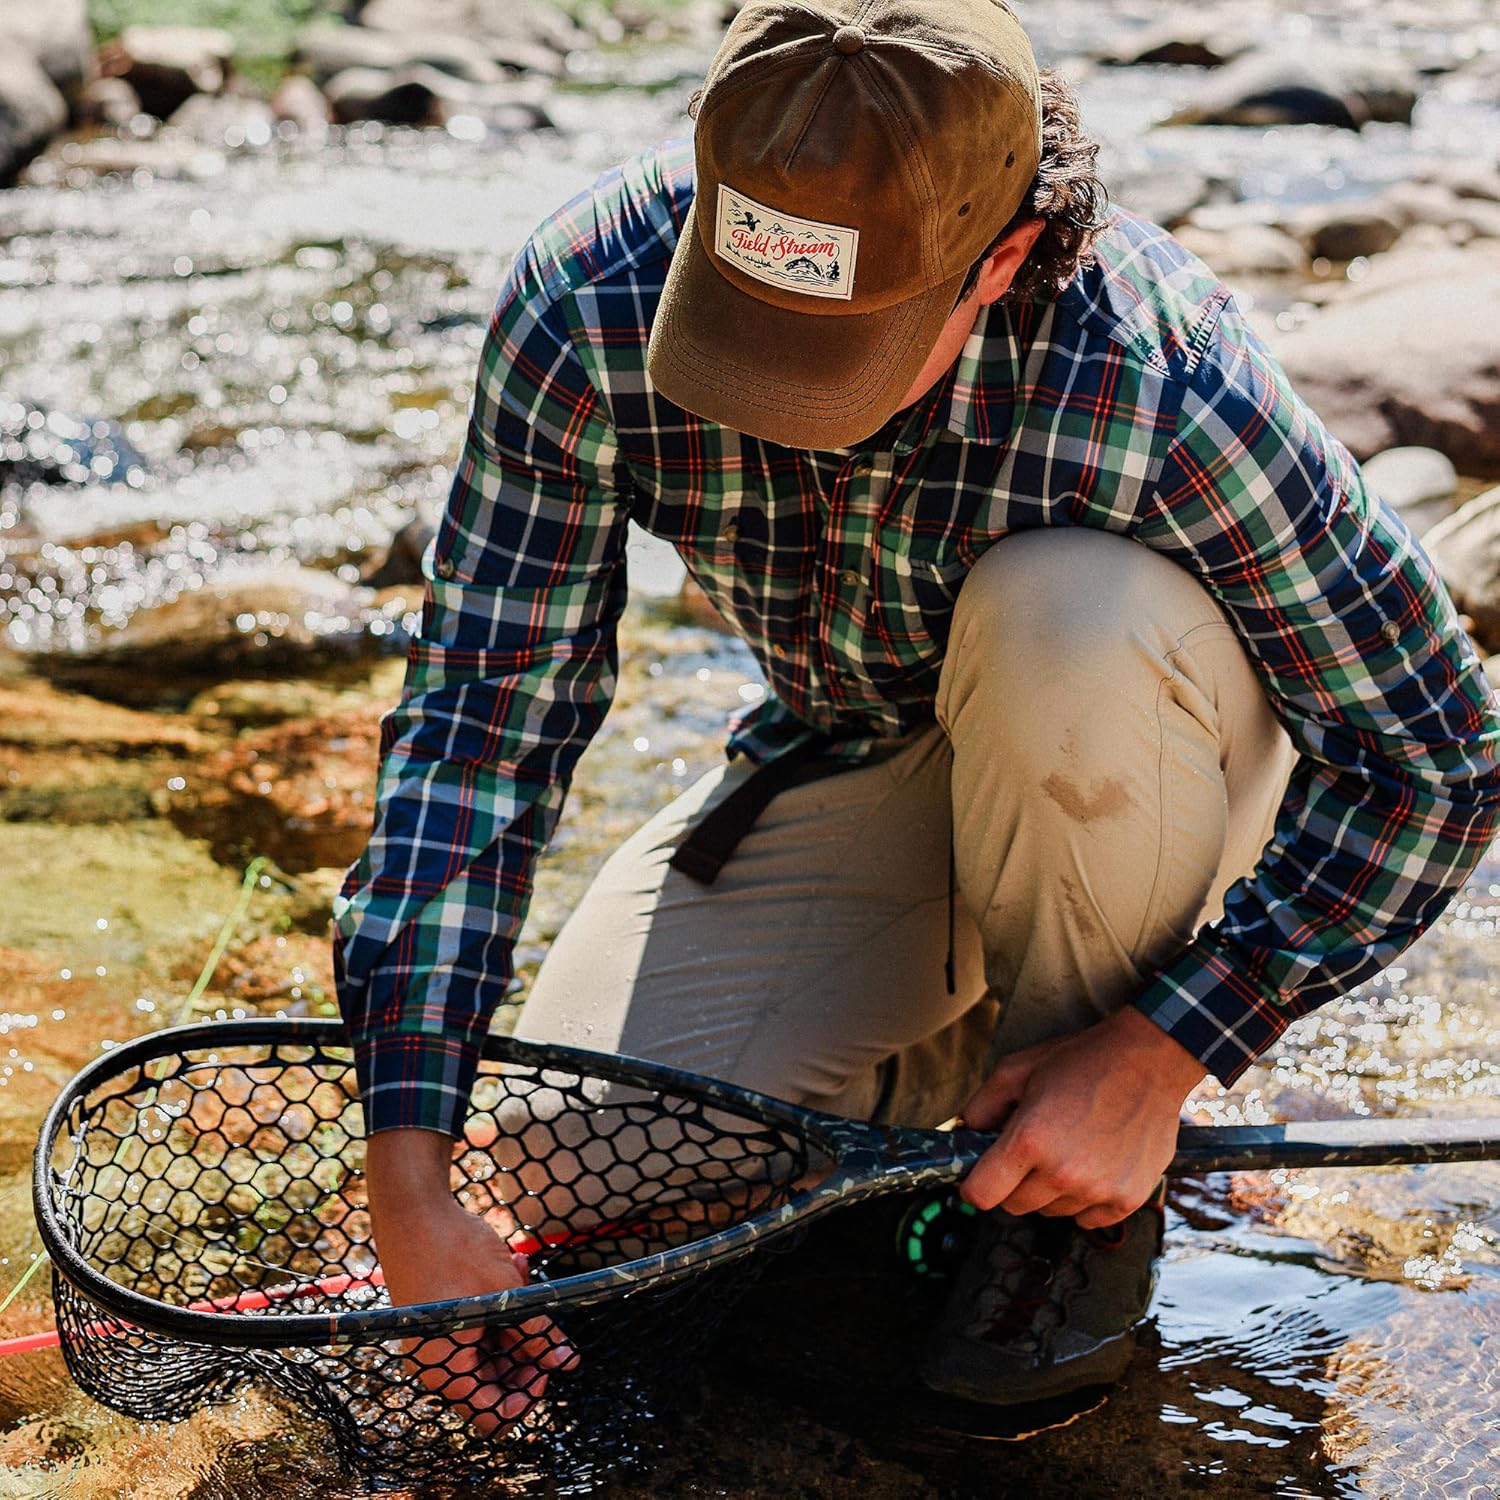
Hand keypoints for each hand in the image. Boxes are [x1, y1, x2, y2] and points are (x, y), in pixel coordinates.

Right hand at [367, 1130, 576, 1434]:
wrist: (413, 1209)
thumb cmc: (453, 1251)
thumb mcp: (506, 1295)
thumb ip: (538, 1334)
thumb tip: (567, 1363)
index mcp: (444, 1370)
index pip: (494, 1415)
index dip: (527, 1394)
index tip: (549, 1363)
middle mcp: (437, 1363)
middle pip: (495, 1383)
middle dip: (527, 1350)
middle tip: (549, 1323)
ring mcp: (439, 1340)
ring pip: (493, 1348)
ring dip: (519, 1319)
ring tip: (526, 1274)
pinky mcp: (443, 1318)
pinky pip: (481, 1326)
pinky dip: (502, 1305)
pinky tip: (513, 1266)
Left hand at [959, 1007, 1205, 1228]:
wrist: (1148, 1061)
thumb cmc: (1082, 1062)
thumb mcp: (1017, 1069)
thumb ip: (981, 1106)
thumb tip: (966, 1134)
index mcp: (1030, 1140)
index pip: (981, 1195)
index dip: (975, 1186)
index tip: (982, 1175)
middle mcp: (1063, 1173)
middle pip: (1014, 1206)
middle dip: (1014, 1183)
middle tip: (1031, 1152)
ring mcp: (1098, 1189)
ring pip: (1052, 1212)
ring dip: (1051, 1190)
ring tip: (1069, 1149)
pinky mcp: (1127, 1199)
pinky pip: (1087, 1219)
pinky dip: (1085, 1200)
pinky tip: (1093, 1164)